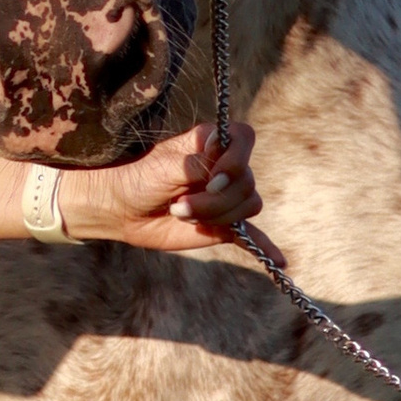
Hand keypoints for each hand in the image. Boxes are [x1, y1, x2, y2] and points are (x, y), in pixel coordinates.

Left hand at [62, 120, 260, 249]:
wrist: (121, 209)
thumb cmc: (138, 179)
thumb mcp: (165, 167)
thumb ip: (197, 163)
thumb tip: (221, 161)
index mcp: (211, 143)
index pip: (244, 138)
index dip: (235, 160)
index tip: (212, 178)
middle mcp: (224, 168)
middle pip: (246, 182)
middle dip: (214, 200)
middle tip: (178, 205)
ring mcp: (226, 197)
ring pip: (247, 206)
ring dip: (215, 215)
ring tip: (181, 214)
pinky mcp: (223, 225)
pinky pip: (252, 236)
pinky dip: (265, 247)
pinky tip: (279, 263)